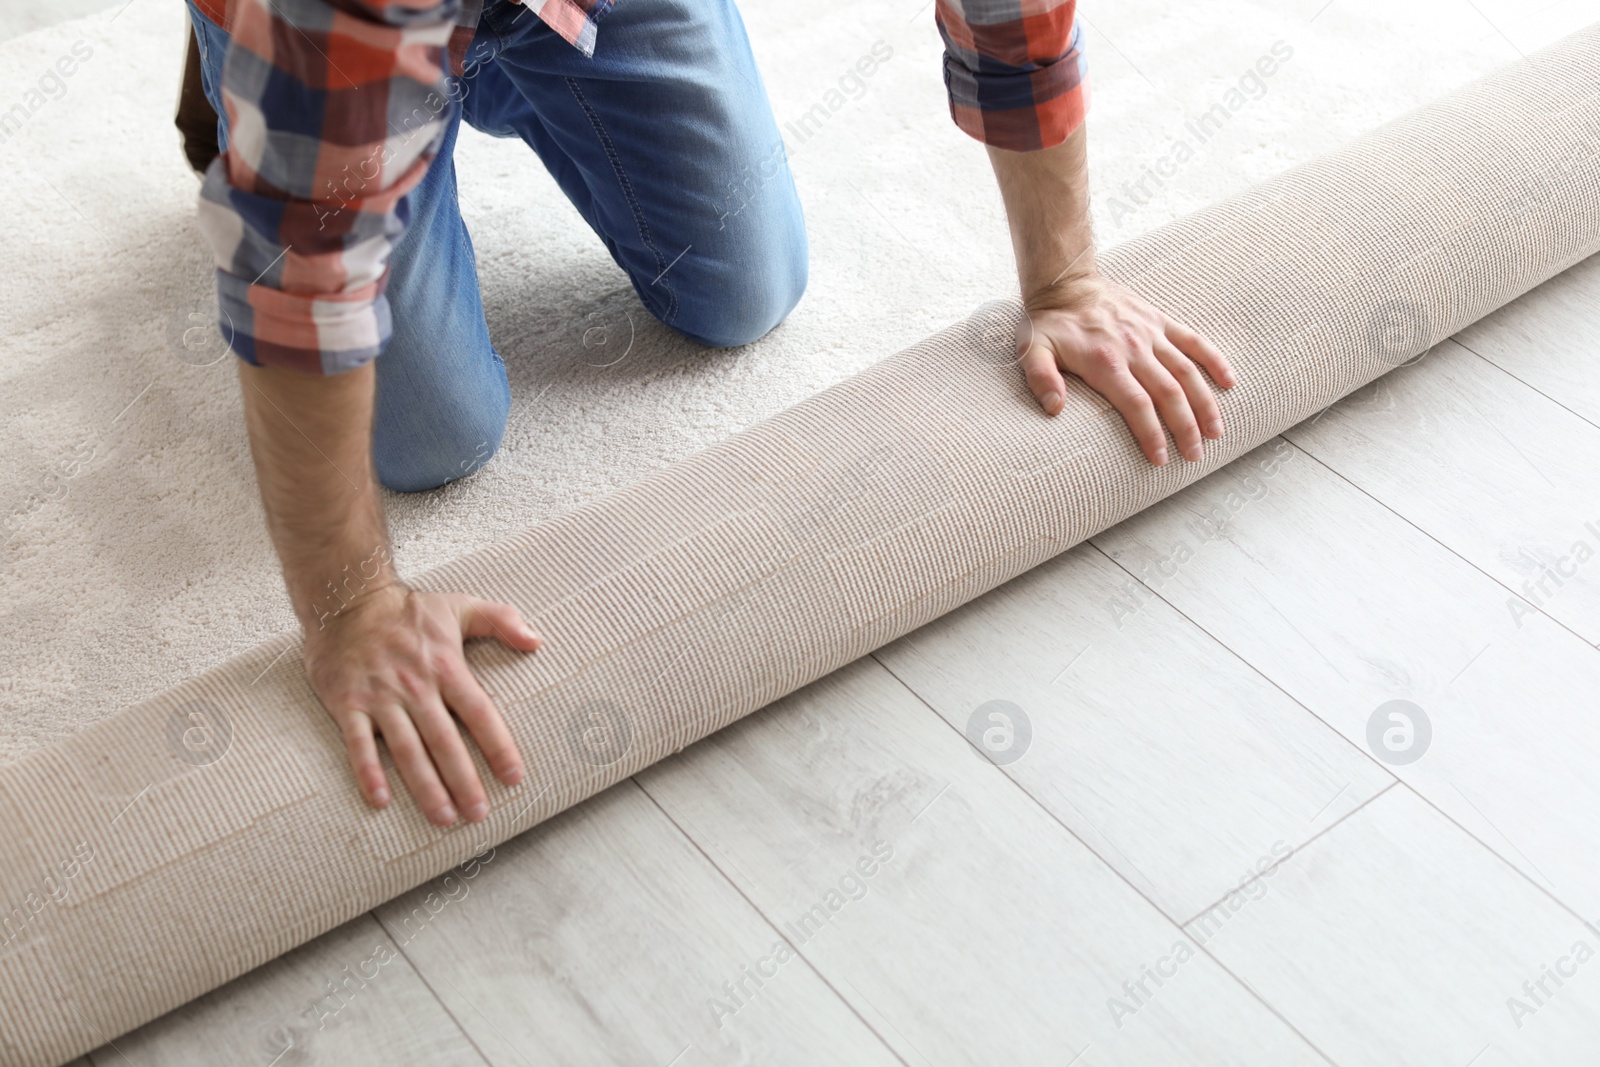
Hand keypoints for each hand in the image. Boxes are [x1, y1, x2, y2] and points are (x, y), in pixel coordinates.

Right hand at [303, 582, 541, 825]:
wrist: (346, 599)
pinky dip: (368, 772)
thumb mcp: (460, 606)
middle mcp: (415, 686)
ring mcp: (380, 697)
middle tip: (478, 814)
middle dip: (464, 780)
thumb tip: (537, 640)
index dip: (498, 746)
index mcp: (446, 667)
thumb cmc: (407, 610)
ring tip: (443, 818)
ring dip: (425, 786)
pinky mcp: (347, 703)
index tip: (513, 777)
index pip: (479, 713)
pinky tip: (381, 801)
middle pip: (445, 741)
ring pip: (406, 749)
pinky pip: (358, 744)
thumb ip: (502, 620)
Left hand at [1016, 273, 1236, 464]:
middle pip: (1168, 393)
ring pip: (1187, 371)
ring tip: (1216, 432)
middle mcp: (1134, 348)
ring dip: (1204, 403)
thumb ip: (1041, 379)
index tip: (1161, 459)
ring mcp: (1151, 334)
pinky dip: (1214, 360)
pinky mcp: (1160, 321)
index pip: (1136, 403)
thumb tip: (1055, 409)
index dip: (1151, 433)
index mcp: (1105, 361)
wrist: (1066, 282)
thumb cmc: (1048, 324)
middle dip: (1185, 427)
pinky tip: (1229, 382)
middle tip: (1195, 457)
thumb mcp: (1031, 351)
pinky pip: (1194, 341)